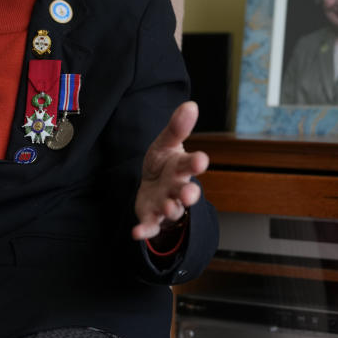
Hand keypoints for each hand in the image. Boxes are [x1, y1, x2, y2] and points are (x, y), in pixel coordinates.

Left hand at [132, 101, 208, 240]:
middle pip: (186, 191)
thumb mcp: (166, 143)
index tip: (201, 159)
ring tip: (167, 207)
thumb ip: (177, 127)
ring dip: (169, 209)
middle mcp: (177, 188)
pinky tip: (136, 233)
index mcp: (182, 167)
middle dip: (189, 193)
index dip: (196, 162)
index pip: (191, 164)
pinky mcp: (152, 218)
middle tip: (190, 193)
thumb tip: (191, 104)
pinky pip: (150, 226)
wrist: (153, 187)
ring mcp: (165, 204)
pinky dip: (145, 230)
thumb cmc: (164, 165)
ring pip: (171, 209)